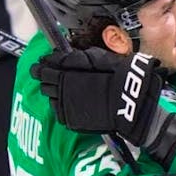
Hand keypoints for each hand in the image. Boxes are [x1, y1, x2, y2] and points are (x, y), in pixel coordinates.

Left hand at [31, 48, 165, 145]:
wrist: (132, 104)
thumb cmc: (120, 78)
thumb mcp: (101, 58)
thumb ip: (79, 58)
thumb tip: (62, 55)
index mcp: (67, 72)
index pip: (46, 65)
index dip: (44, 62)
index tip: (44, 61)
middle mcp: (62, 89)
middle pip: (44, 80)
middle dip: (44, 75)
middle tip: (47, 73)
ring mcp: (65, 105)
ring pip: (49, 95)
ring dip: (51, 90)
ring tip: (59, 87)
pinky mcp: (70, 119)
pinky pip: (57, 110)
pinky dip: (60, 104)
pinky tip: (68, 100)